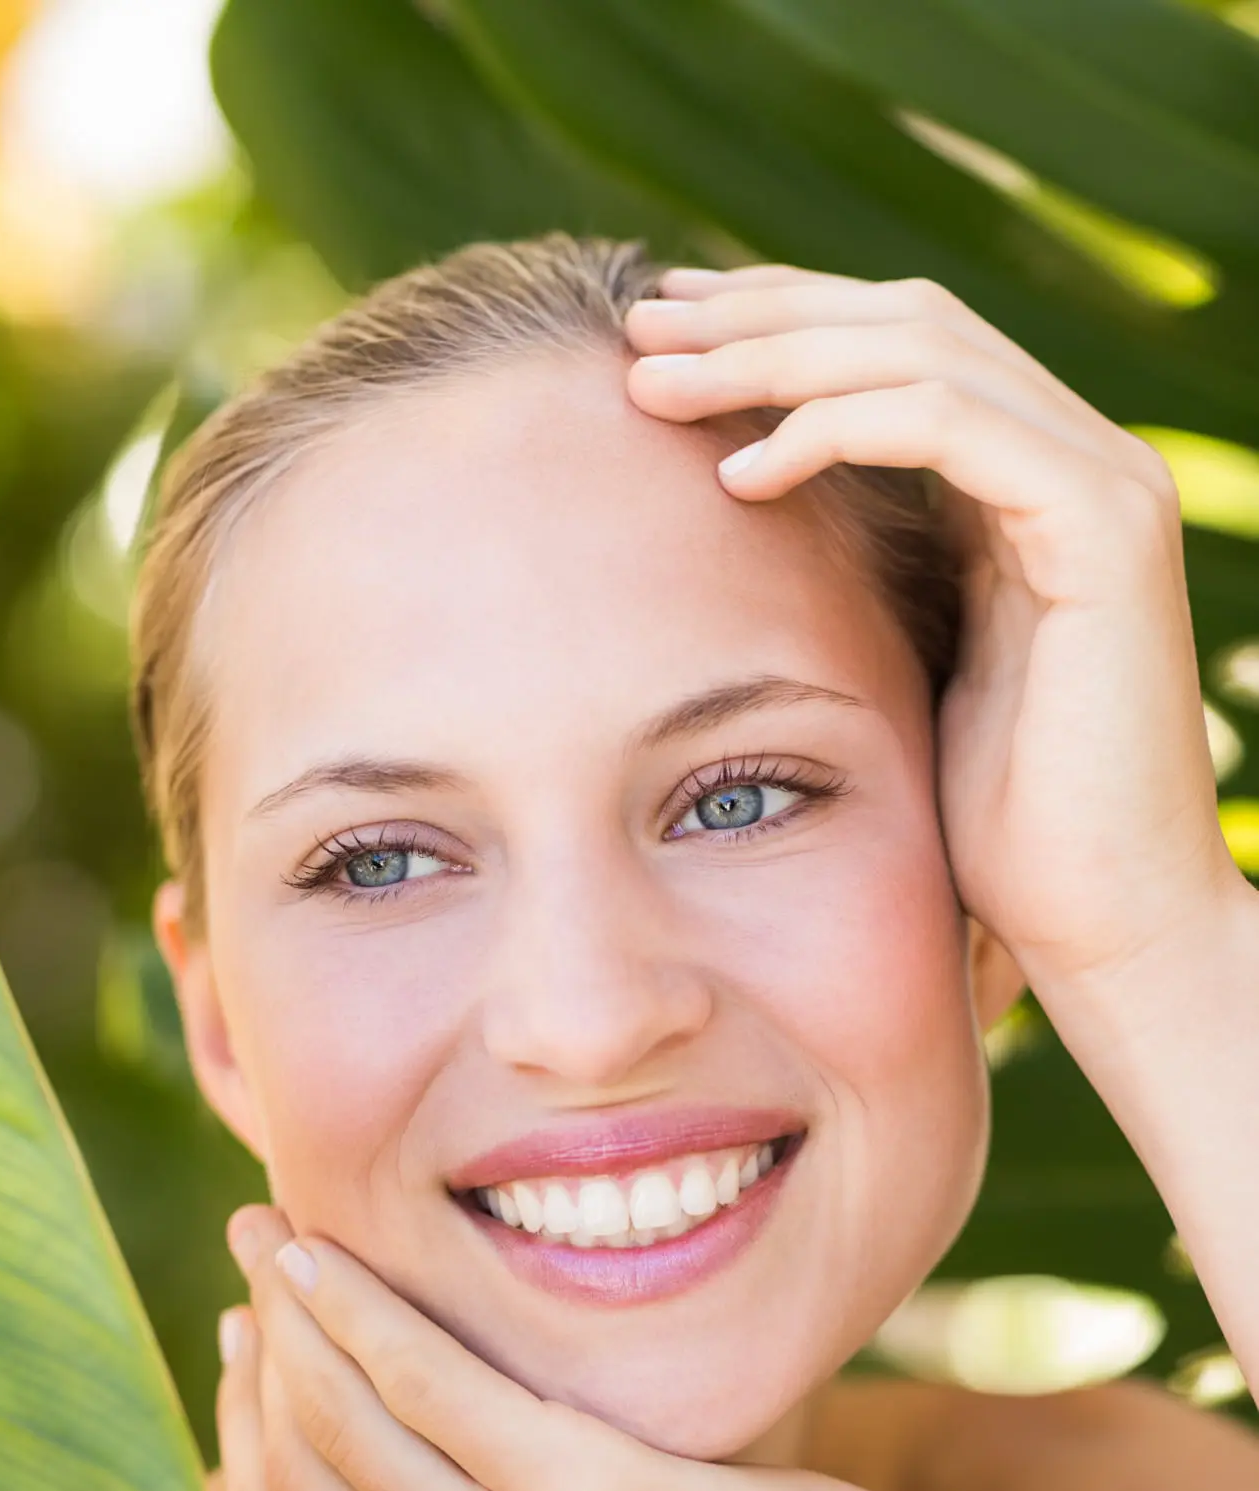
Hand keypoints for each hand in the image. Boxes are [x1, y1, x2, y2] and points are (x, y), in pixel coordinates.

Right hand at [218, 1204, 968, 1490]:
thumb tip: (342, 1449)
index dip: (237, 1418)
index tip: (243, 1332)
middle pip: (290, 1462)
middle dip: (254, 1341)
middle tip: (249, 1251)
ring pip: (338, 1410)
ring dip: (293, 1304)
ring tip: (276, 1230)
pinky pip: (423, 1375)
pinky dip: (360, 1303)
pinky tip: (336, 1252)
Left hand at [625, 266, 1241, 994]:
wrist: (1106, 925)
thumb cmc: (998, 833)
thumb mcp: (905, 673)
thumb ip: (863, 578)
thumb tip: (739, 526)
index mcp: (1029, 485)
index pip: (897, 349)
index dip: (777, 323)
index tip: (661, 336)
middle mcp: (1078, 459)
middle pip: (903, 319)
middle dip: (759, 312)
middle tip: (637, 322)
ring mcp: (1103, 482)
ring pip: (920, 348)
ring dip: (771, 355)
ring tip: (654, 383)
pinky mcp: (1105, 529)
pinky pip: (947, 424)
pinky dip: (833, 430)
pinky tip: (736, 476)